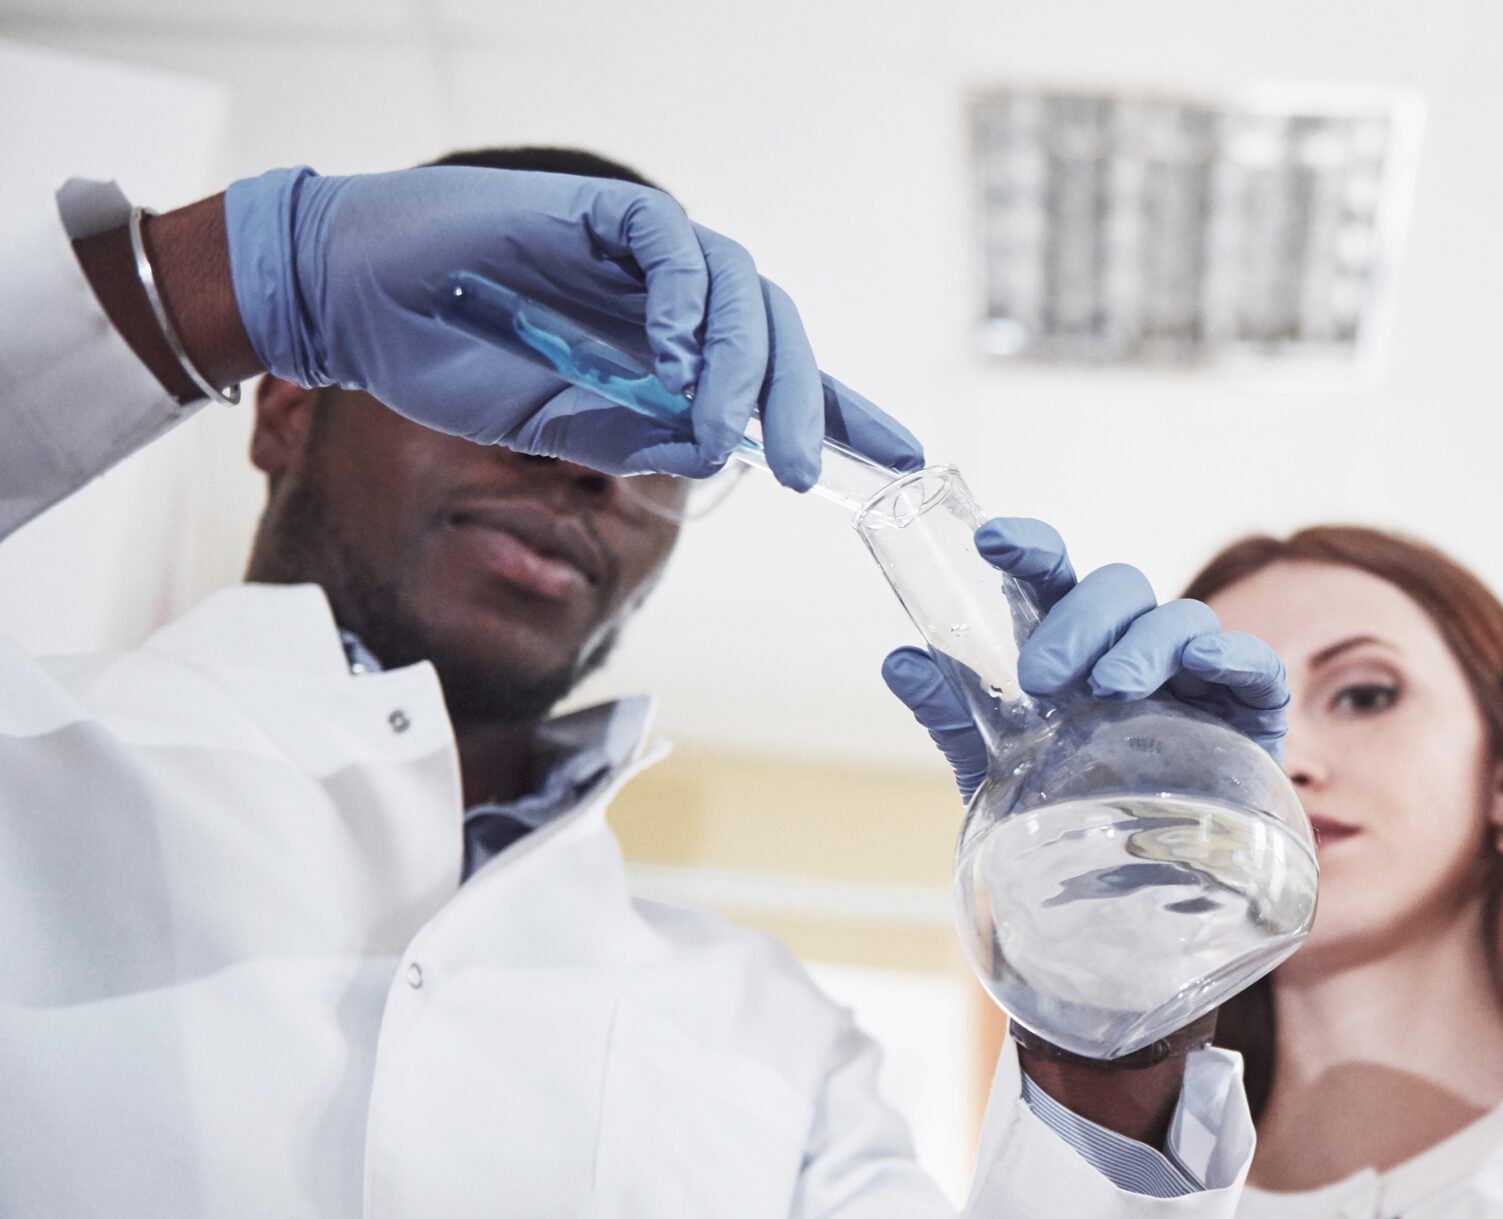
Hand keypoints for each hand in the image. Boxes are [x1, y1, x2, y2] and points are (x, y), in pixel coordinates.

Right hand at [222, 165, 920, 485]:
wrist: (356, 312)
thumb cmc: (452, 365)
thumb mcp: (561, 431)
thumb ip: (641, 438)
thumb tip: (722, 453)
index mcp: (671, 353)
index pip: (778, 375)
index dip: (842, 409)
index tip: (900, 457)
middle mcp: (670, 301)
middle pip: (775, 334)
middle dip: (806, 405)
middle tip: (810, 473)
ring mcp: (640, 256)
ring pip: (736, 291)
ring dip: (742, 367)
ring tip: (726, 430)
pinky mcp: (602, 214)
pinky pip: (669, 245)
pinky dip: (684, 300)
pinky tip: (676, 352)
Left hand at [882, 517, 1289, 798]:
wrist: (1141, 906)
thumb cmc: (1074, 819)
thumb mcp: (1000, 773)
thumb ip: (955, 718)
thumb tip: (900, 659)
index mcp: (1077, 652)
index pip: (1056, 580)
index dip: (1031, 550)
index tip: (991, 542)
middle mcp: (1136, 652)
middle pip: (1119, 589)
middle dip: (1082, 618)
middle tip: (1043, 675)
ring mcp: (1197, 679)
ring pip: (1180, 618)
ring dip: (1142, 646)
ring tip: (1113, 691)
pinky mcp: (1249, 715)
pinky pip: (1254, 665)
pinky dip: (1232, 654)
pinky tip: (1204, 666)